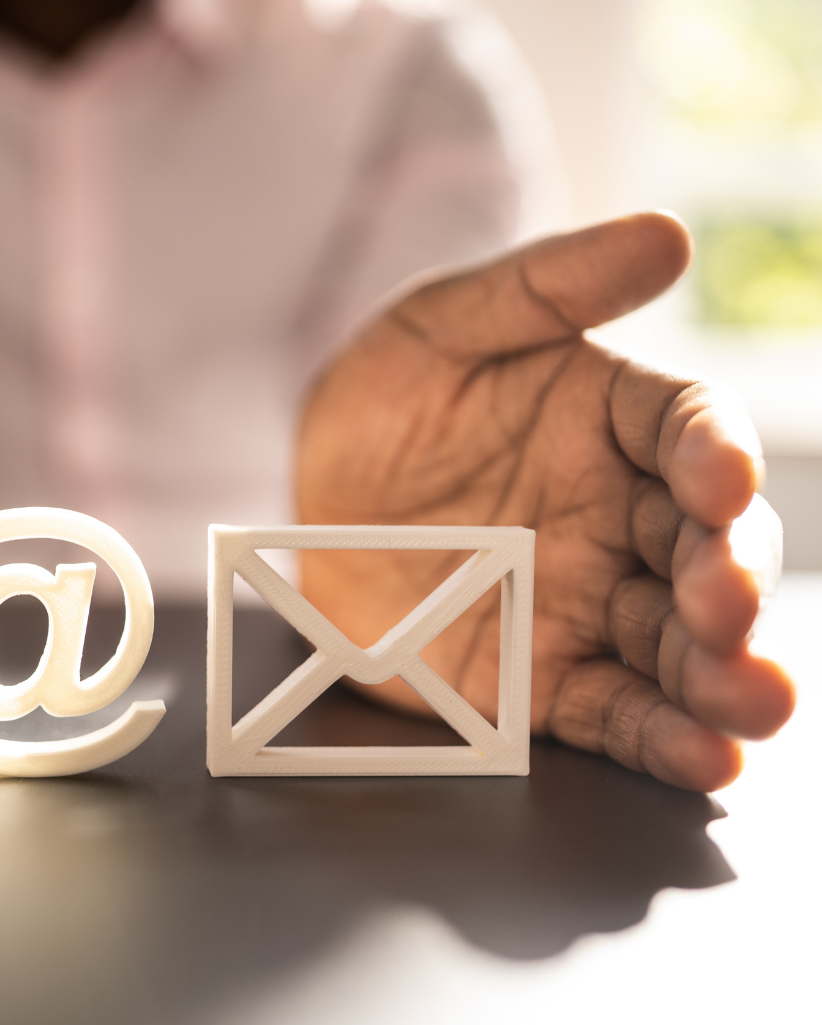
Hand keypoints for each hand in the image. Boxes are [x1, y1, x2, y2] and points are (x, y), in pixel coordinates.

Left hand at [297, 213, 792, 791]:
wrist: (305, 501)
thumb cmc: (383, 398)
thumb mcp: (439, 324)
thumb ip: (543, 285)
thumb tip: (666, 233)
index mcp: (614, 423)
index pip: (688, 431)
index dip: (714, 455)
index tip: (718, 478)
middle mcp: (623, 518)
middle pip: (707, 549)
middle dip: (731, 582)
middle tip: (728, 607)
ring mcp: (588, 606)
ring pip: (678, 645)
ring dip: (723, 677)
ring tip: (752, 703)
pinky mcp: (544, 681)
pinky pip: (613, 714)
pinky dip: (659, 740)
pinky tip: (700, 758)